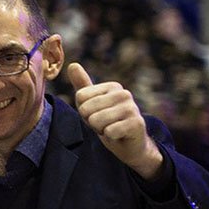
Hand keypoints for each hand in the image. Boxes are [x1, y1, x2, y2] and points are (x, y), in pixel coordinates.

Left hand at [69, 63, 163, 179]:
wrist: (129, 144)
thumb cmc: (107, 121)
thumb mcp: (91, 103)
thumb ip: (82, 84)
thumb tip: (72, 64)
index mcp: (112, 86)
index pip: (80, 97)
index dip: (84, 111)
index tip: (96, 114)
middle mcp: (124, 94)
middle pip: (86, 109)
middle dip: (91, 121)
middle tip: (103, 124)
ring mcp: (132, 108)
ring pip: (95, 120)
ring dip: (100, 129)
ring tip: (111, 128)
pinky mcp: (136, 123)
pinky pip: (108, 131)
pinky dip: (110, 137)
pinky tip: (119, 135)